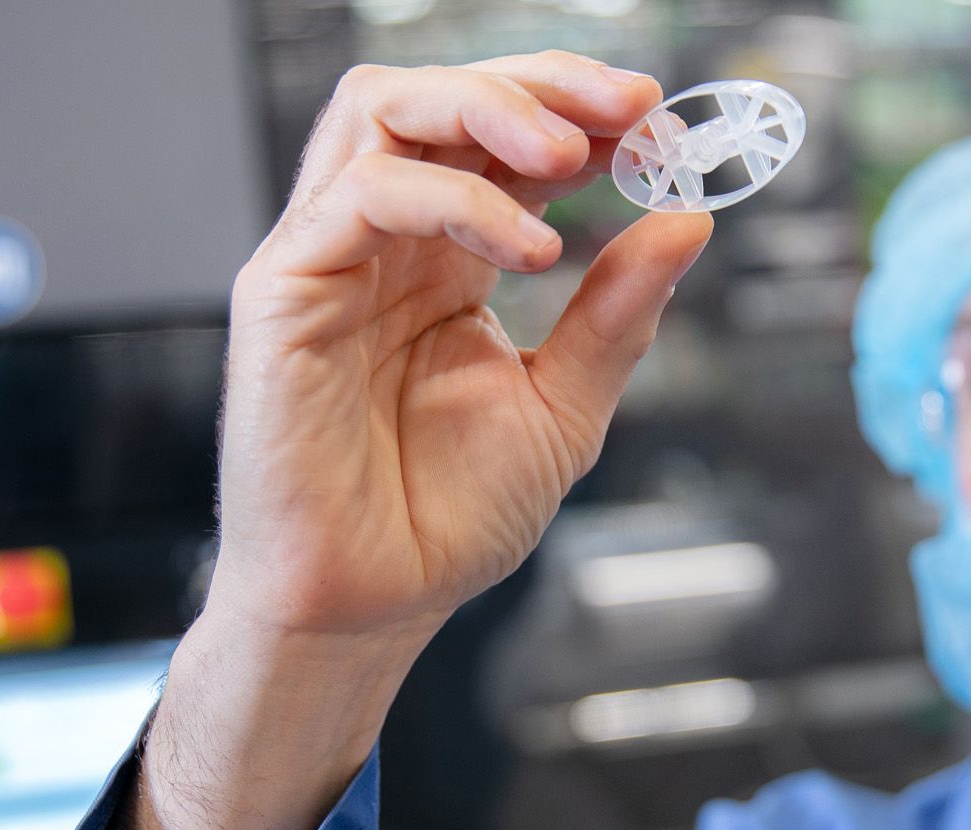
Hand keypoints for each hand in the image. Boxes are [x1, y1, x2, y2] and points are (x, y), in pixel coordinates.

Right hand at [210, 50, 712, 645]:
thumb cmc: (446, 516)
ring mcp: (328, 257)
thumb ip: (618, 314)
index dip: (576, 110)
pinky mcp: (282, 291)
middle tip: (631, 109)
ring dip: (487, 108)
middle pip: (438, 96)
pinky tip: (532, 248)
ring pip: (382, 112)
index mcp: (445, 255)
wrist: (374, 605)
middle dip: (539, 84)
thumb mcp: (564, 407)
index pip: (499, 137)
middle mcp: (385, 240)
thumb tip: (688, 220)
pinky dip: (454, 198)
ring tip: (575, 153)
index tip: (660, 122)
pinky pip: (362, 197)